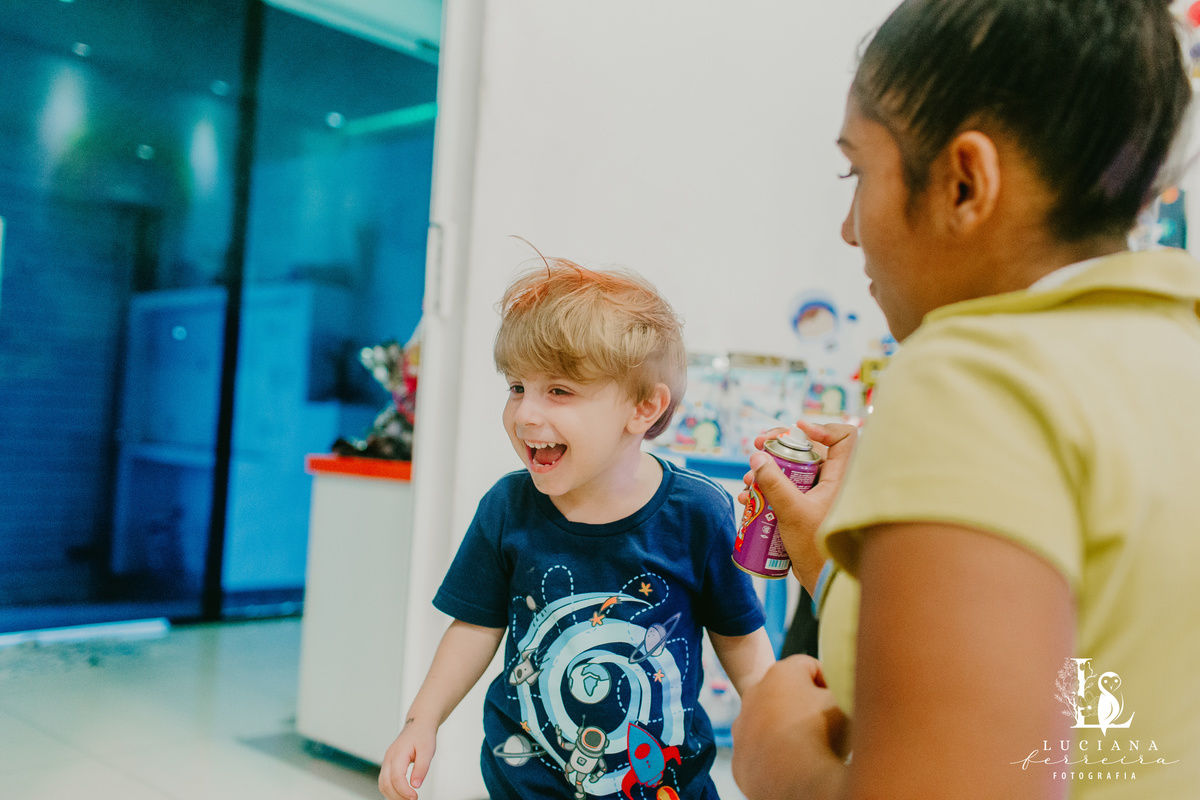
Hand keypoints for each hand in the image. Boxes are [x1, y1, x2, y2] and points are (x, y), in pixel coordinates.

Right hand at [378, 718, 436, 799]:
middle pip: (386, 784)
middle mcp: (388, 758)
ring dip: (393, 795)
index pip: (396, 777)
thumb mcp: (427, 750)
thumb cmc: (423, 736)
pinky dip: (391, 791)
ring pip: (382, 784)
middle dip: (398, 796)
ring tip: (407, 799)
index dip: (404, 790)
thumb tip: (416, 785)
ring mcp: (386, 761)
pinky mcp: (388, 765)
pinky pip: (384, 781)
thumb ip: (421, 768)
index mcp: (398, 753)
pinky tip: (401, 794)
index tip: (415, 797)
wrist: (418, 725)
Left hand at [731, 655, 848, 799]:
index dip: (829, 681)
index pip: (809, 666)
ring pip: (768, 722)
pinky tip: (792, 764)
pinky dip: (774, 755)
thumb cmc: (823, 734)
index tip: (840, 700)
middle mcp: (753, 695)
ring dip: (786, 729)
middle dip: (805, 705)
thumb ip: (841, 687)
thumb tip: (841, 690)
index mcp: (779, 674)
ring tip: (810, 747)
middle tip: (828, 724)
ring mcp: (742, 728)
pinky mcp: (739, 758)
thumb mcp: (844, 700)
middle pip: (785, 694)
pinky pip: (760, 751)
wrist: (797, 782)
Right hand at [737, 419, 857, 590]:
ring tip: (748, 484)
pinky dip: (768, 492)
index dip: (821, 427)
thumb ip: (774, 484)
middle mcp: (834, 483)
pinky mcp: (807, 512)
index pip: (844, 437)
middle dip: (778, 450)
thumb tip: (757, 458)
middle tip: (756, 449)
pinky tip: (748, 501)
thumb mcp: (792, 512)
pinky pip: (787, 493)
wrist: (824, 582)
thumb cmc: (818, 549)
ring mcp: (819, 498)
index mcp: (842, 477)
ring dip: (767, 473)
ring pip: (793, 474)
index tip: (795, 430)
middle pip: (807, 452)